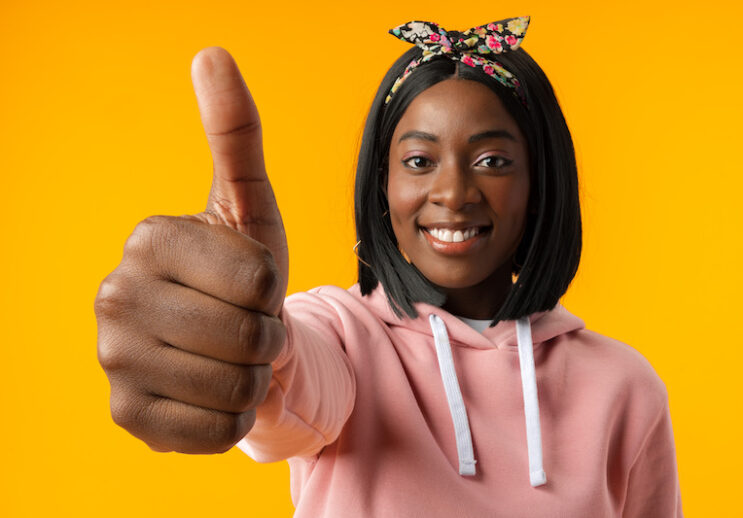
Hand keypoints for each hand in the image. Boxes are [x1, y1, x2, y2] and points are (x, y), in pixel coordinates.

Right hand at [94, 47, 287, 453]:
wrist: (232, 343)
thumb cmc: (244, 275)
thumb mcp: (250, 205)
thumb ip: (236, 133)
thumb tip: (212, 54)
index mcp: (147, 241)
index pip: (257, 278)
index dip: (274, 288)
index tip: (251, 284)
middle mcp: (112, 297)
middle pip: (248, 336)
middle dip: (267, 337)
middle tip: (244, 325)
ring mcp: (113, 362)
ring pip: (237, 388)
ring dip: (255, 376)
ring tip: (231, 357)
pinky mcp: (127, 418)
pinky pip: (219, 431)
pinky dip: (236, 417)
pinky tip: (212, 391)